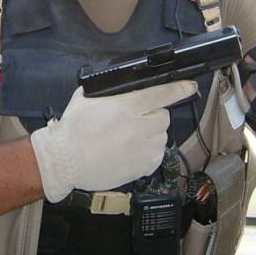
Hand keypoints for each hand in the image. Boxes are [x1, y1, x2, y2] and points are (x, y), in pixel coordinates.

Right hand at [30, 80, 196, 201]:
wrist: (64, 161)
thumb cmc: (73, 128)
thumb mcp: (87, 98)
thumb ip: (109, 91)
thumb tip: (124, 87)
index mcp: (126, 106)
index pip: (161, 94)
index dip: (180, 89)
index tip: (191, 86)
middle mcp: (138, 127)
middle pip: (164, 116)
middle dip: (154, 115)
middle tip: (137, 119)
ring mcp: (142, 149)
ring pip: (162, 137)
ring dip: (151, 135)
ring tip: (131, 138)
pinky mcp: (142, 168)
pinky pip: (157, 156)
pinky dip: (149, 152)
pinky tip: (133, 151)